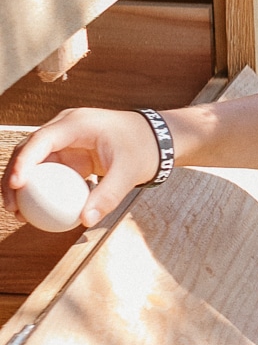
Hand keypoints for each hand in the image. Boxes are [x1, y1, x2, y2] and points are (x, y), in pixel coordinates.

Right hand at [3, 108, 160, 225]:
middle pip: (28, 149)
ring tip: (18, 213)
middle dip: (13, 177)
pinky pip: (47, 171)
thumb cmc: (143, 148)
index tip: (17, 185)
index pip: (42, 140)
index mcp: (77, 123)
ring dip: (22, 185)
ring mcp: (65, 140)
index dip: (24, 162)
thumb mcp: (129, 173)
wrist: (156, 138)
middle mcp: (65, 128)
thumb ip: (107, 196)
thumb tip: (85, 221)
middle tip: (12, 206)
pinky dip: (39, 188)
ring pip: (33, 161)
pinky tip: (35, 211)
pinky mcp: (68, 154)